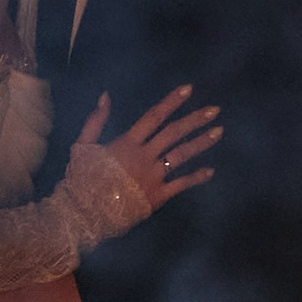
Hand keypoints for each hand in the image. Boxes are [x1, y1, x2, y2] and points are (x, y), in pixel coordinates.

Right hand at [79, 83, 220, 215]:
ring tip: (219, 132)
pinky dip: (196, 177)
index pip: (153, 116)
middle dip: (194, 120)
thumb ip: (96, 120)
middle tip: (214, 110)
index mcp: (127, 143)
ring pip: (181, 155)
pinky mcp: (158, 195)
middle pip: (173, 133)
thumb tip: (105, 96)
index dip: (171, 102)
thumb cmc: (82, 179)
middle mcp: (144, 156)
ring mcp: (153, 176)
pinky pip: (181, 184)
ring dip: (201, 143)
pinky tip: (210, 171)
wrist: (84, 213)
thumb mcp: (83, 146)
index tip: (188, 89)